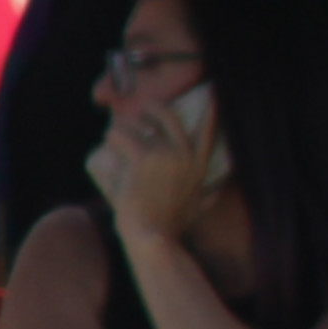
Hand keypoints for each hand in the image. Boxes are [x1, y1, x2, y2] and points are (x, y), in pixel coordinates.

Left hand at [86, 98, 216, 246]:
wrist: (154, 237)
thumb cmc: (173, 226)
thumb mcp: (199, 207)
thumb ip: (212, 196)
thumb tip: (221, 191)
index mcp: (199, 164)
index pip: (209, 129)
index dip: (212, 110)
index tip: (215, 91)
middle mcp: (185, 154)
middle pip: (168, 116)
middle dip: (152, 109)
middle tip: (139, 113)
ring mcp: (165, 154)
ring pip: (136, 124)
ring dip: (122, 127)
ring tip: (114, 137)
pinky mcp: (142, 159)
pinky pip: (119, 135)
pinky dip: (111, 137)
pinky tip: (106, 144)